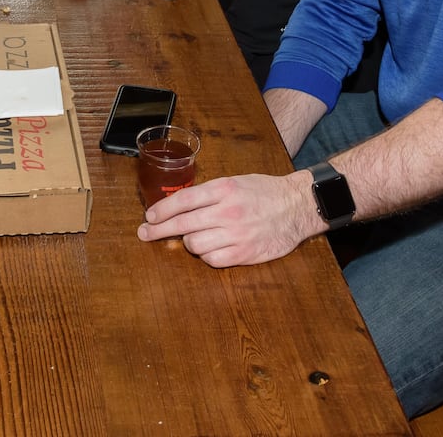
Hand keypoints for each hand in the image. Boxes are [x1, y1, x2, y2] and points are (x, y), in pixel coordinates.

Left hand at [136, 170, 319, 267]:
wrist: (297, 206)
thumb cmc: (264, 192)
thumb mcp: (234, 182)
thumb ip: (208, 194)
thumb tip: (176, 206)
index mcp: (223, 189)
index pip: (183, 200)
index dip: (161, 210)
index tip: (149, 217)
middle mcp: (227, 212)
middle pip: (182, 224)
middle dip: (158, 230)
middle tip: (145, 233)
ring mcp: (236, 234)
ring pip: (194, 245)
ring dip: (188, 242)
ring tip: (193, 237)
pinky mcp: (245, 253)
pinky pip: (213, 260)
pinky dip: (206, 256)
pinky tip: (210, 248)